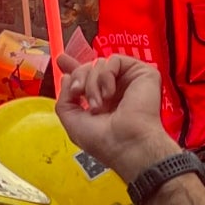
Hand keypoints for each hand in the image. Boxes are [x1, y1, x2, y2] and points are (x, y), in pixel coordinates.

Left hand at [52, 52, 173, 179]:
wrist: (126, 144)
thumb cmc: (103, 141)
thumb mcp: (72, 122)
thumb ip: (64, 99)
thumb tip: (67, 77)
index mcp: (102, 101)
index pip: (87, 78)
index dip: (75, 69)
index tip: (61, 60)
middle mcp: (116, 90)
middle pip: (89, 67)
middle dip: (79, 78)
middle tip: (78, 92)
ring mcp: (129, 81)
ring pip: (99, 63)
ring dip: (92, 83)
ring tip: (99, 104)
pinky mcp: (142, 74)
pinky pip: (115, 60)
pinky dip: (106, 75)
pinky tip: (110, 94)